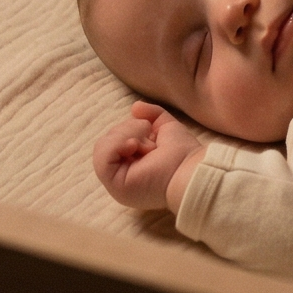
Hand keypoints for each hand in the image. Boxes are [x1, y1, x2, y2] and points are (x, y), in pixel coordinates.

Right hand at [92, 101, 209, 211]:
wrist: (191, 171)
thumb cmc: (183, 154)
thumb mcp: (165, 127)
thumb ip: (151, 115)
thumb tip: (134, 108)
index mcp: (130, 165)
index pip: (114, 138)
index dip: (131, 129)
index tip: (153, 137)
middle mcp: (121, 175)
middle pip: (108, 138)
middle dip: (131, 130)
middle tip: (153, 144)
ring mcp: (116, 182)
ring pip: (103, 144)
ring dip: (127, 135)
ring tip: (147, 146)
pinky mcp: (115, 184)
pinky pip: (102, 156)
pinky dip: (117, 143)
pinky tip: (134, 146)